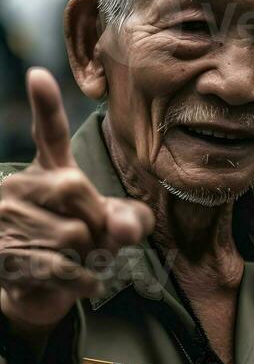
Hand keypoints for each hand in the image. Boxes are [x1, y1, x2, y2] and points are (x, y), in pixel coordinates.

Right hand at [0, 68, 153, 343]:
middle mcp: (20, 189)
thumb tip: (124, 230)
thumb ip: (131, 219)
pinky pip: (62, 265)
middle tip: (97, 239)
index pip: (49, 134)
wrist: (35, 289)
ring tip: (83, 260)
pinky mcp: (7, 256)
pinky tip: (85, 280)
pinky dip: (85, 279)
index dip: (45, 104)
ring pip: (72, 233)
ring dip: (92, 255)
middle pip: (76, 188)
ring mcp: (8, 221)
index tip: (39, 74)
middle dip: (98, 220)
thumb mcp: (111, 225)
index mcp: (47, 172)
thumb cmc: (77, 246)